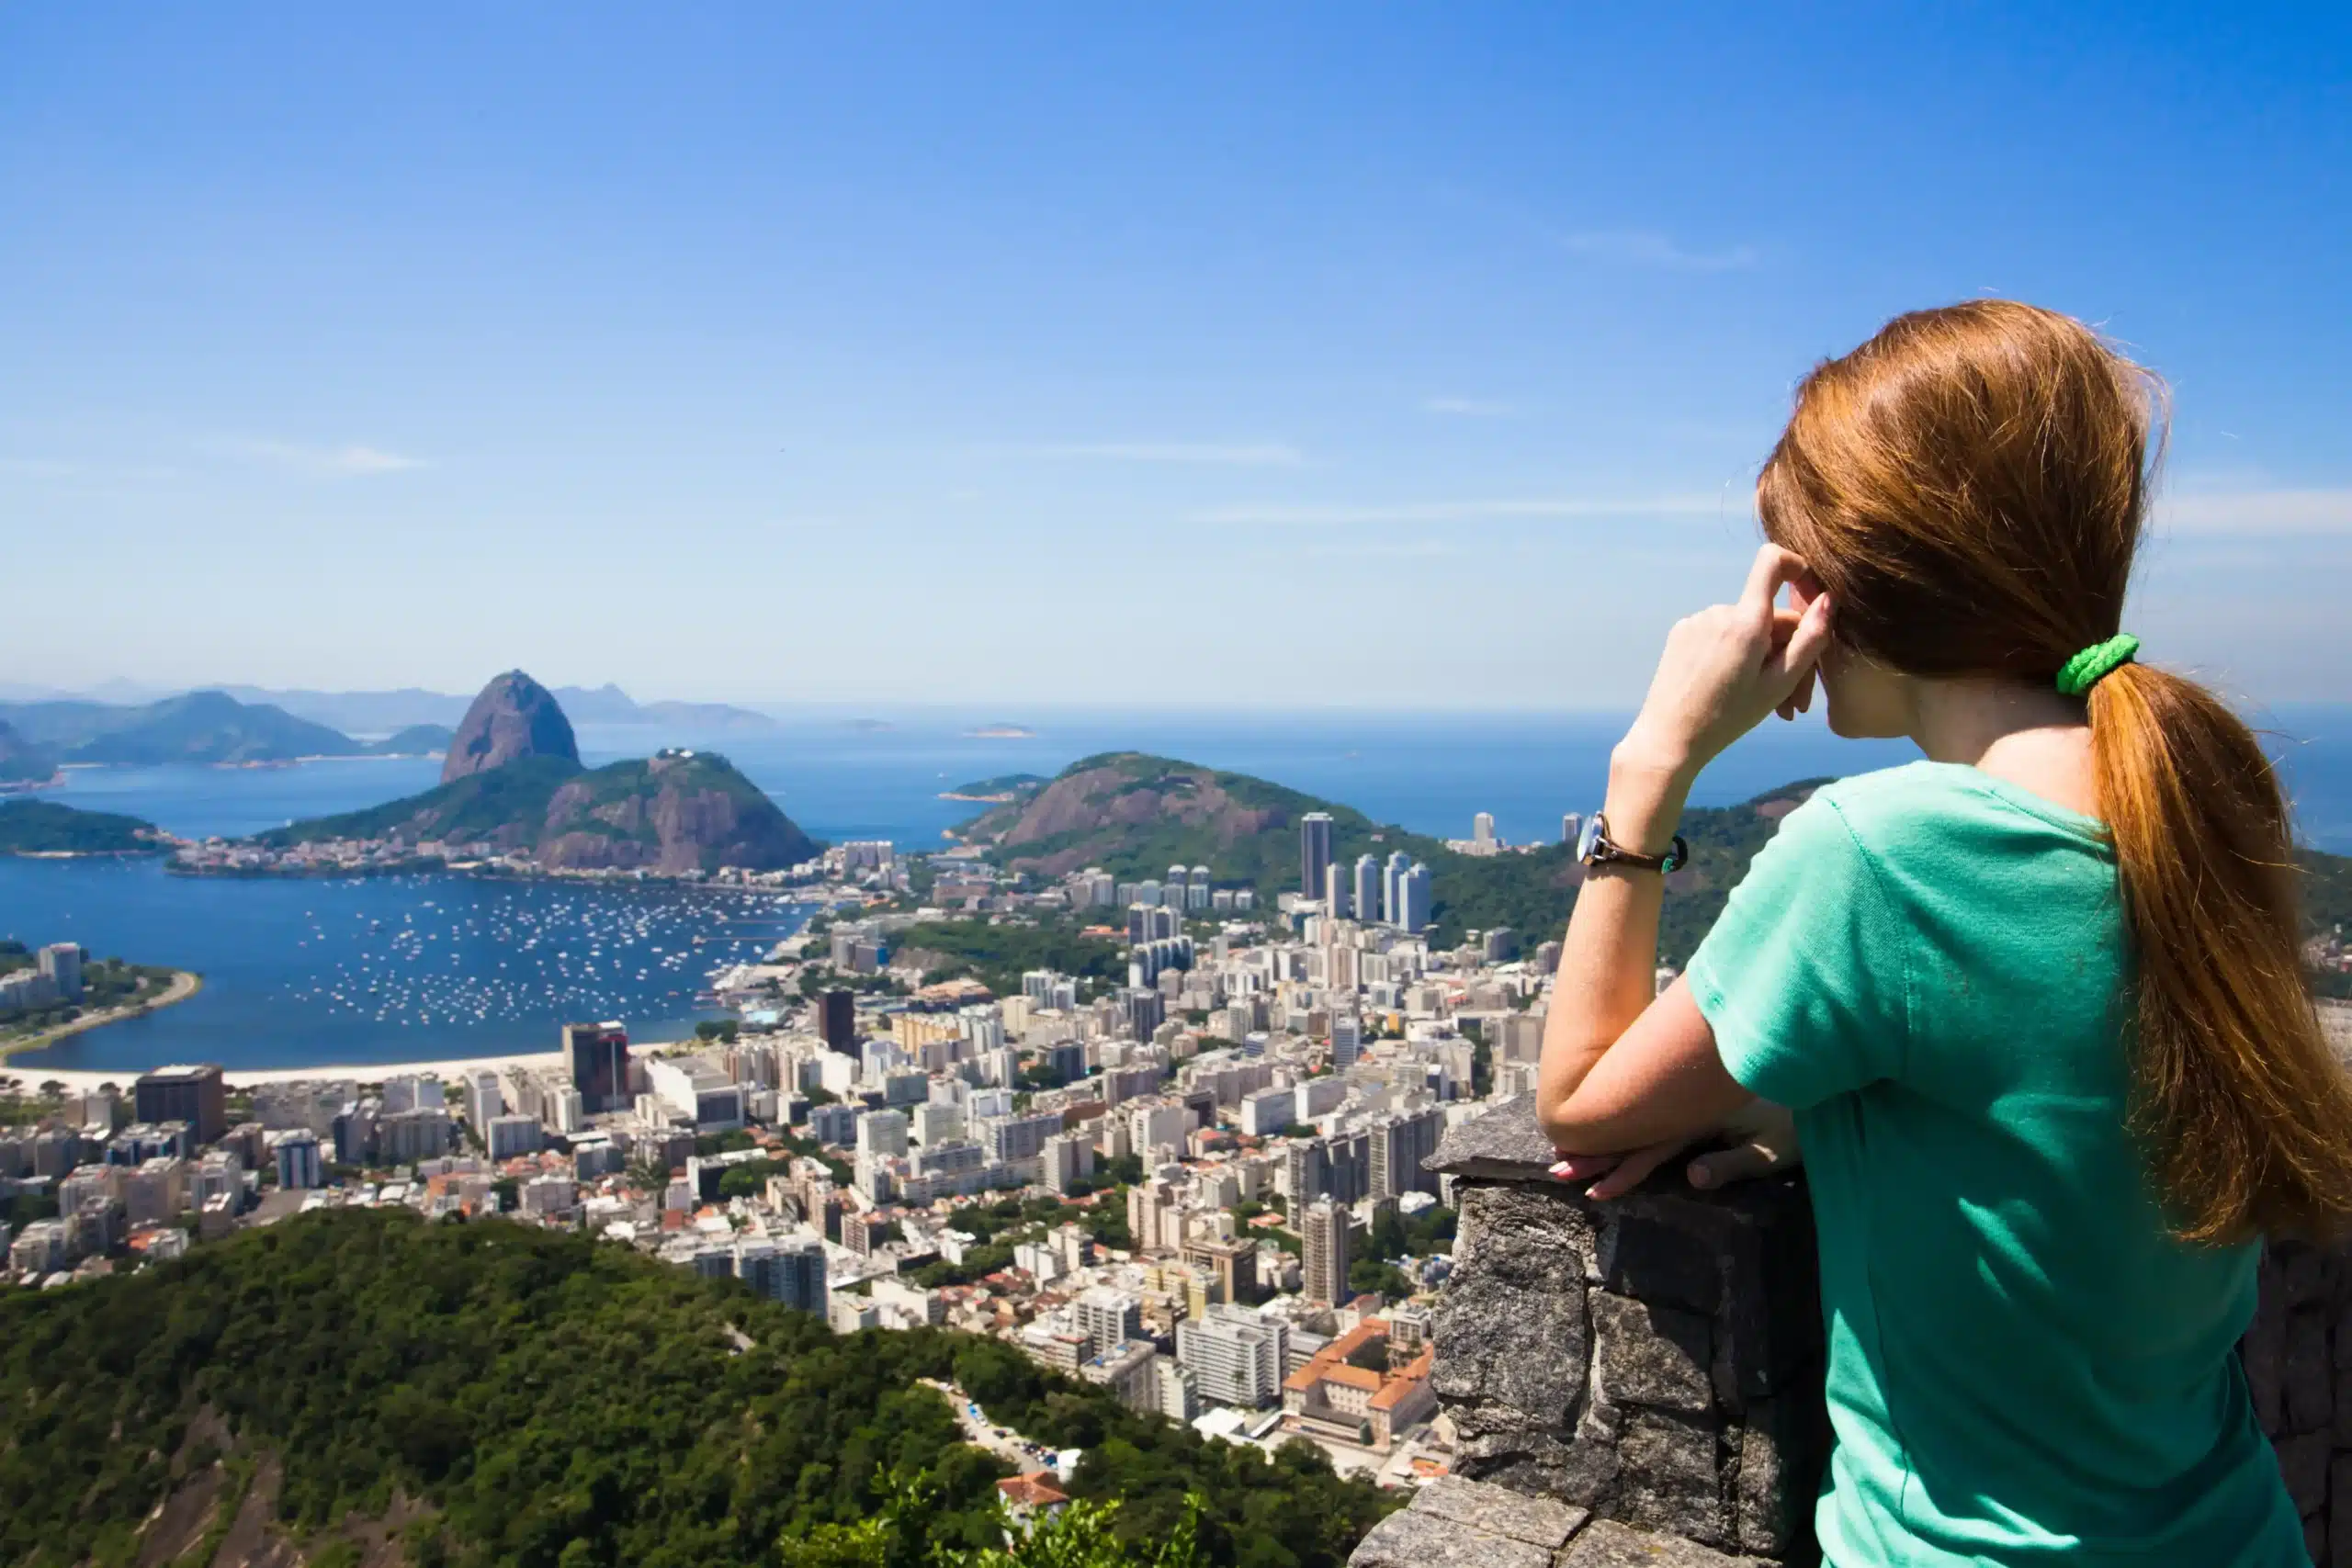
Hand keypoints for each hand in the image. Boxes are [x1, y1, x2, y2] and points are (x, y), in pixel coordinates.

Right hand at [1548, 1099, 1800, 1199]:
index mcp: (1696, 1116)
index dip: (1619, 1168)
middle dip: (1593, 1151)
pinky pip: (1645, 1111)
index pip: (1648, 1146)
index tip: (1590, 1187)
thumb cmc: (1795, 1126)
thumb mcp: (1771, 1151)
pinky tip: (1597, 1125)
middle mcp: (1682, 1105)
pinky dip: (1618, 1120)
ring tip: (1566, 1150)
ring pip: (1632, 1120)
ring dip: (1600, 1136)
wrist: (1808, 1078)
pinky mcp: (1688, 1099)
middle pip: (1628, 1129)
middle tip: (1557, 1168)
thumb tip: (1690, 1177)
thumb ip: (1731, 1164)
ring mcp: (1682, 1100)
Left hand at [1618, 544, 1833, 781]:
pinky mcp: (1681, 633)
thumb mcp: (1779, 684)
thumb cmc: (1728, 718)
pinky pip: (1720, 634)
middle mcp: (1719, 612)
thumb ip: (1809, 640)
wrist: (1669, 738)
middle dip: (1787, 650)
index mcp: (1745, 622)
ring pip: (1745, 629)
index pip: (1771, 561)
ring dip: (1761, 658)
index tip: (1808, 588)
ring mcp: (1696, 621)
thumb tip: (1827, 599)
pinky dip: (1734, 655)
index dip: (1795, 565)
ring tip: (1765, 703)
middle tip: (1794, 701)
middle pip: (1767, 615)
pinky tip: (1734, 689)